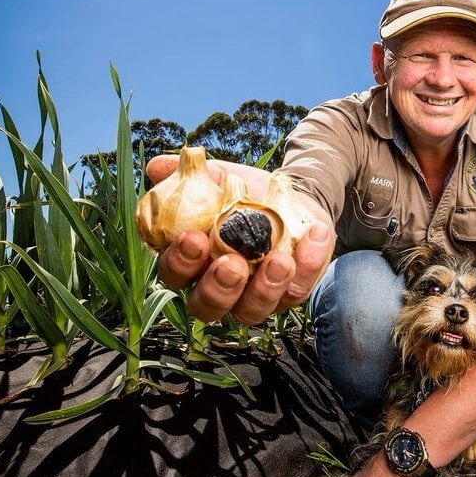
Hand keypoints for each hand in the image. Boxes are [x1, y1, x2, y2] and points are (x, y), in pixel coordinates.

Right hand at [146, 155, 333, 323]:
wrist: (289, 196)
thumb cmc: (243, 194)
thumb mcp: (219, 178)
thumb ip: (191, 174)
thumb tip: (160, 167)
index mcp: (193, 264)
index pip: (175, 274)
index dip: (180, 262)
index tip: (193, 238)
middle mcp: (220, 288)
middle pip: (209, 306)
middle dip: (219, 288)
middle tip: (232, 263)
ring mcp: (256, 296)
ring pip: (253, 310)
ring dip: (265, 288)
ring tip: (280, 260)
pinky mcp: (290, 292)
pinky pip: (299, 289)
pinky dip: (310, 265)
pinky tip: (316, 237)